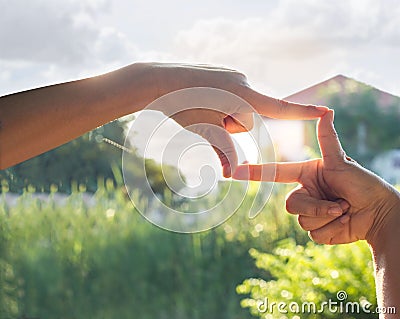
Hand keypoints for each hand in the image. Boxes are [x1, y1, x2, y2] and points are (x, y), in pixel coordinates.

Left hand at [148, 63, 327, 176]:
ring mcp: (231, 77)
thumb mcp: (206, 131)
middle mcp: (243, 82)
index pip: (279, 108)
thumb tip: (232, 175)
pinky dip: (216, 106)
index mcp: (244, 95)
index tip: (326, 111)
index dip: (303, 113)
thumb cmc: (182, 105)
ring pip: (235, 109)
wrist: (156, 81)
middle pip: (247, 118)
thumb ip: (225, 152)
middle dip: (230, 126)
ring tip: (199, 109)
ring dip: (221, 117)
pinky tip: (198, 101)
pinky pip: (226, 98)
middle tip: (206, 119)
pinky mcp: (221, 76)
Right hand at [233, 110, 399, 245]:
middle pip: (290, 204)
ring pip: (301, 220)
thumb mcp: (341, 162)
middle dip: (315, 205)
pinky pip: (312, 233)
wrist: (379, 214)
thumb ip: (328, 139)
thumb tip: (327, 111)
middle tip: (339, 203)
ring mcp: (311, 212)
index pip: (276, 173)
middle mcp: (306, 193)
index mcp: (306, 175)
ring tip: (345, 209)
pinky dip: (331, 229)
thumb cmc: (363, 183)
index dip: (256, 172)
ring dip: (326, 216)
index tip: (236, 171)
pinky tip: (344, 222)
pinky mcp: (318, 230)